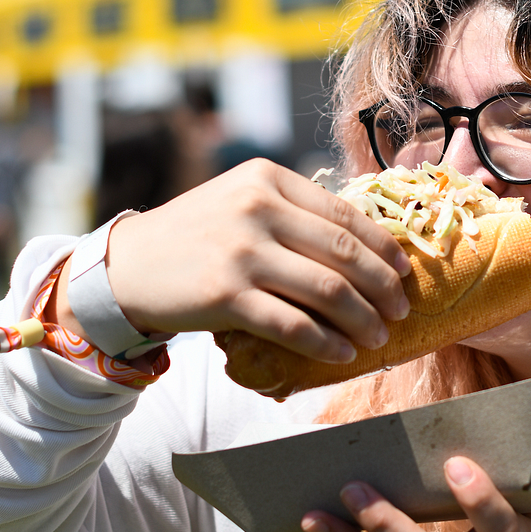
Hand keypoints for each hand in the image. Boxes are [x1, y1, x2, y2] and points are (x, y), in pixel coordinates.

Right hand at [96, 159, 410, 363]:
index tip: (403, 272)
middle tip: (401, 308)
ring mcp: (241, 252)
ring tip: (379, 335)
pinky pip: (293, 324)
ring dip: (363, 318)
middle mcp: (257, 208)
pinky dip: (326, 342)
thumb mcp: (241, 201)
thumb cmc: (196, 236)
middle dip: (382, 286)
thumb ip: (293, 212)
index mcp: (267, 178)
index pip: (343, 213)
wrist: (127, 266)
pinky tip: (343, 353)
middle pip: (343, 252)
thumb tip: (365, 245)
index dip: (382, 247)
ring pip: (327, 289)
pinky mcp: (225, 295)